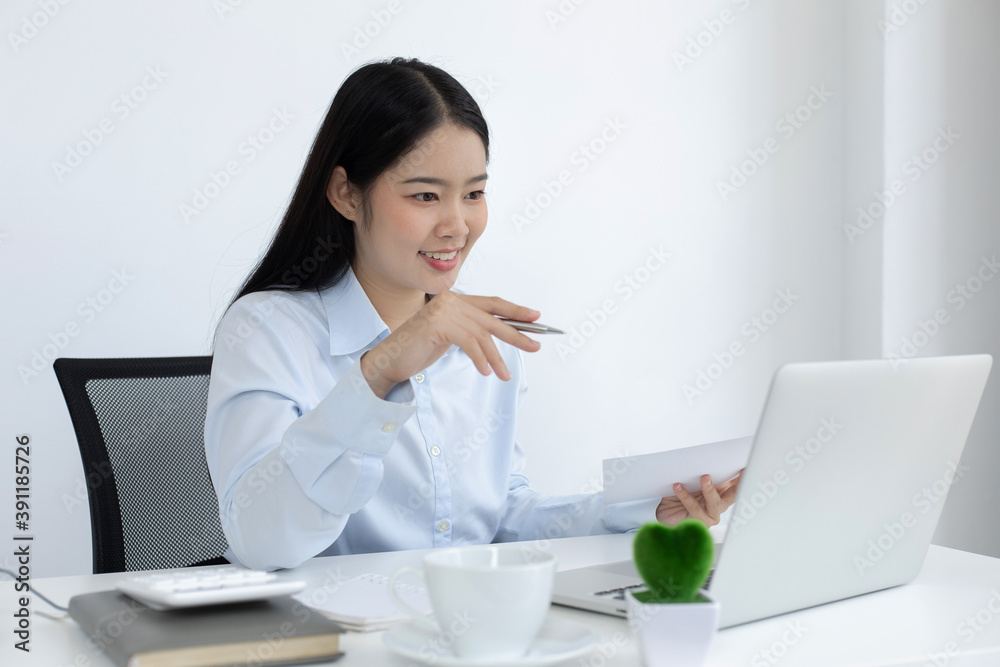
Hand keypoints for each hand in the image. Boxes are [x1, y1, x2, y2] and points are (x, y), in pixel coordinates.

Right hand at [360, 291, 542, 397]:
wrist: (390, 360)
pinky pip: (469, 343)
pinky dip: (480, 359)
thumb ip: (472, 330)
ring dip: (497, 357)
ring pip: (482, 335)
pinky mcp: (437, 324)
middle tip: (535, 346)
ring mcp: (443, 310)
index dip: (515, 310)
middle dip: (516, 333)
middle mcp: (450, 300)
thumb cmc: (420, 350)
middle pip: (492, 318)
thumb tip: (504, 334)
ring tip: (504, 375)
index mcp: (455, 300)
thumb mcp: (452, 336)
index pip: (492, 303)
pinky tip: (486, 372)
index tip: (537, 318)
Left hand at [655, 471, 742, 526]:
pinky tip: (678, 487)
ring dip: (710, 489)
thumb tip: (704, 456)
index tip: (750, 465)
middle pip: (735, 494)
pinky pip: (694, 508)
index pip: (737, 482)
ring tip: (704, 478)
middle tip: (741, 471)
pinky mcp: (698, 523)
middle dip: (740, 483)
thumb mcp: (690, 480)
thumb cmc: (678, 495)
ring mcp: (710, 515)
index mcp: (721, 491)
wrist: (661, 512)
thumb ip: (699, 471)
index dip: (746, 475)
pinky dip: (685, 497)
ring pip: (715, 503)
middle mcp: (719, 504)